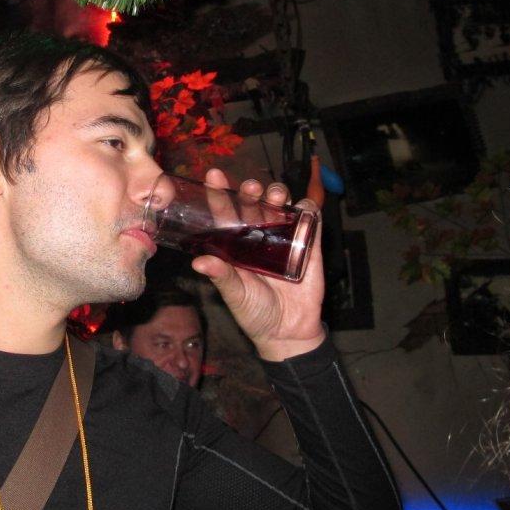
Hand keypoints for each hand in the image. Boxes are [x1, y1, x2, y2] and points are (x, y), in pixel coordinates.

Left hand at [191, 169, 325, 360]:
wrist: (288, 333)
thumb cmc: (255, 313)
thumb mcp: (235, 295)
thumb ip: (222, 276)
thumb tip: (199, 262)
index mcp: (235, 244)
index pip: (225, 213)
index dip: (219, 193)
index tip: (214, 176)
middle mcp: (258, 236)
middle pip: (254, 204)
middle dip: (251, 190)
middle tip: (250, 188)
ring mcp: (283, 238)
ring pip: (280, 206)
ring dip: (277, 194)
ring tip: (274, 195)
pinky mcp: (308, 245)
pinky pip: (310, 221)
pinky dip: (307, 209)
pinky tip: (302, 206)